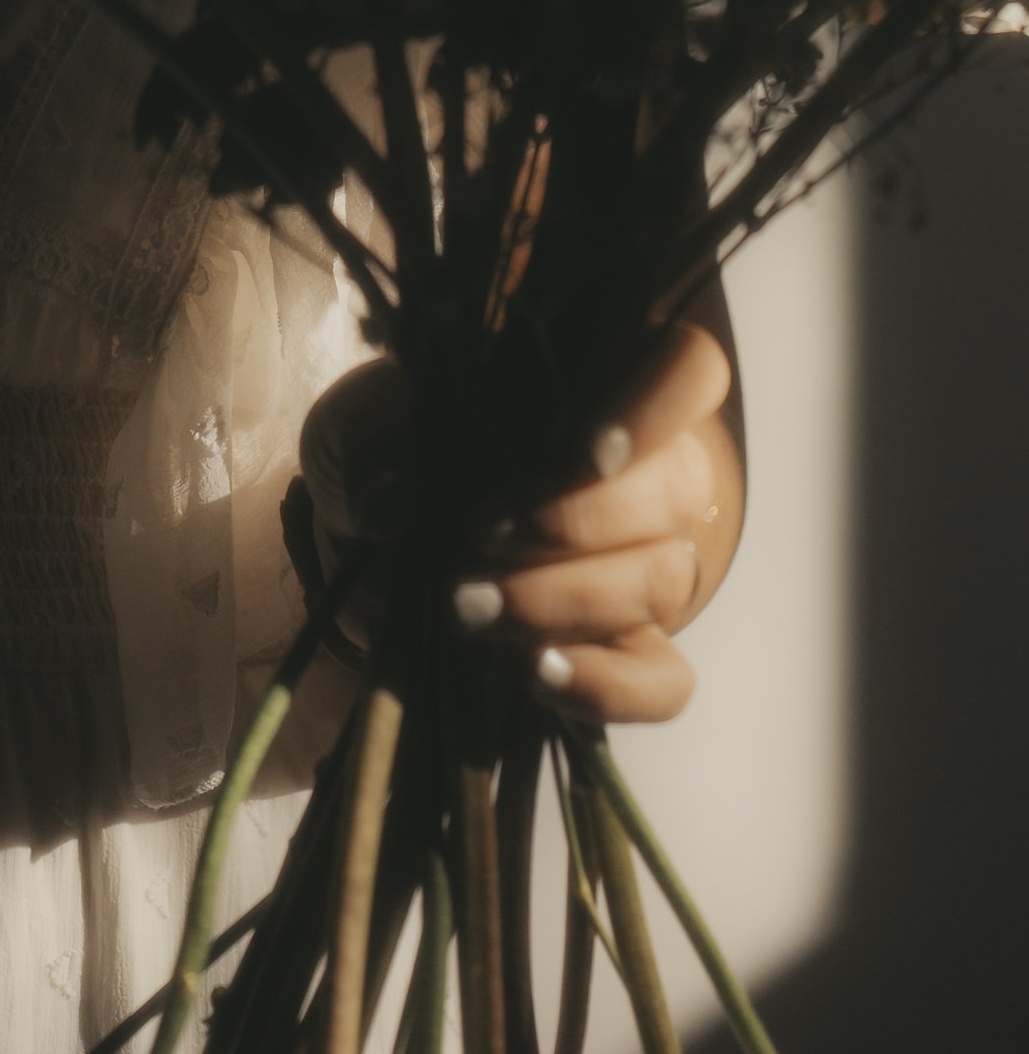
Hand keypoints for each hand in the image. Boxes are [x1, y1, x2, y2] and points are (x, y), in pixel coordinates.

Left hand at [299, 317, 738, 724]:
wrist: (379, 539)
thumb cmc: (387, 454)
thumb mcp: (364, 420)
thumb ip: (377, 434)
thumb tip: (394, 501)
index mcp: (602, 384)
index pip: (689, 367)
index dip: (658, 407)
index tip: (587, 452)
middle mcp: (648, 470)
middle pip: (678, 488)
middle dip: (576, 520)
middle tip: (479, 534)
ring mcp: (649, 563)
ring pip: (665, 580)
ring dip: (564, 599)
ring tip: (467, 607)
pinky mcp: (632, 650)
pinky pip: (661, 682)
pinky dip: (607, 686)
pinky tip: (537, 672)